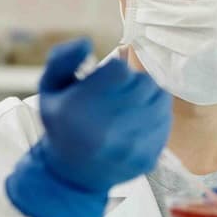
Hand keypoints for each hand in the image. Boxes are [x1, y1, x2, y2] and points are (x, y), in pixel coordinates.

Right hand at [6, 38, 171, 216]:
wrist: (72, 175)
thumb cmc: (62, 125)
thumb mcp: (50, 88)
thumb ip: (63, 59)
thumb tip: (86, 42)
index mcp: (79, 110)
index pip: (120, 70)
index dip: (115, 71)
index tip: (106, 80)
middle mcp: (107, 130)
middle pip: (143, 82)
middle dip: (133, 82)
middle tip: (119, 93)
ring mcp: (130, 146)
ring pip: (160, 98)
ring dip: (147, 96)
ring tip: (130, 105)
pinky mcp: (148, 157)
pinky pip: (166, 120)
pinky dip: (156, 116)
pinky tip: (138, 122)